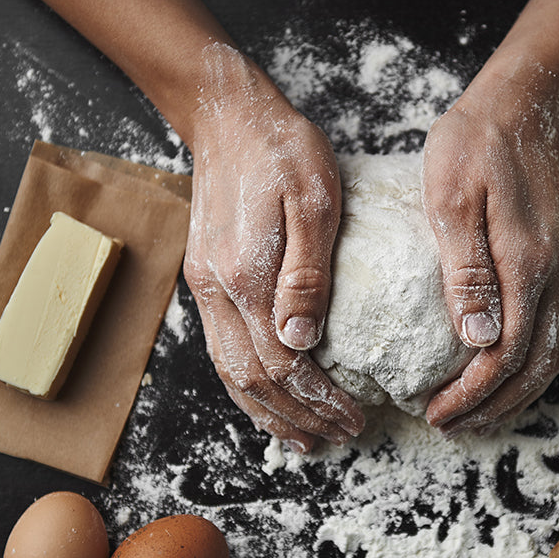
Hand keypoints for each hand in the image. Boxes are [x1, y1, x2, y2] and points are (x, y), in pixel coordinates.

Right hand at [183, 44, 363, 451]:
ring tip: (300, 439)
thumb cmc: (282, 152)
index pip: (282, 364)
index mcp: (246, 276)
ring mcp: (204, 287)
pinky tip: (266, 396)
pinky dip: (245, 384)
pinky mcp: (204, 278)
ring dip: (266, 412)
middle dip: (296, 417)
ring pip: (230, 372)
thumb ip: (306, 274)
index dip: (318, 400)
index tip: (354, 419)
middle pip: (252, 380)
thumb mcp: (314, 202)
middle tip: (336, 439)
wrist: (228, 118)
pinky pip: (221, 349)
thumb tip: (302, 343)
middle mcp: (216, 291)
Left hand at [421, 66, 558, 435]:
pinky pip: (556, 334)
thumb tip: (477, 340)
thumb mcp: (451, 199)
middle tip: (450, 426)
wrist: (519, 106)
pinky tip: (505, 374)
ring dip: (516, 395)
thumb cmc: (473, 147)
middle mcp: (555, 276)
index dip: (472, 394)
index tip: (435, 413)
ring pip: (552, 357)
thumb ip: (465, 271)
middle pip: (534, 368)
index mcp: (526, 264)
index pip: (505, 354)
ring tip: (476, 416)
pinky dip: (532, 368)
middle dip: (493, 407)